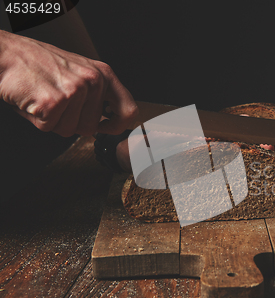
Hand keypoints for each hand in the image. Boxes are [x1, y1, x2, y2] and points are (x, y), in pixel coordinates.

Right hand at [0, 30, 137, 136]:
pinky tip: (35, 101)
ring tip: (45, 98)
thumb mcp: (79, 73)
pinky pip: (50, 128)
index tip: (106, 127)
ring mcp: (74, 91)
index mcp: (103, 74)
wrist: (6, 54)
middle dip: (71, 122)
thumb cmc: (39, 65)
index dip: (118, 126)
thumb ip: (97, 95)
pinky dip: (38, 120)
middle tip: (57, 102)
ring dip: (54, 121)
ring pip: (70, 130)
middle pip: (91, 128)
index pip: (128, 111)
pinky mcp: (54, 102)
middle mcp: (92, 81)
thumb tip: (110, 121)